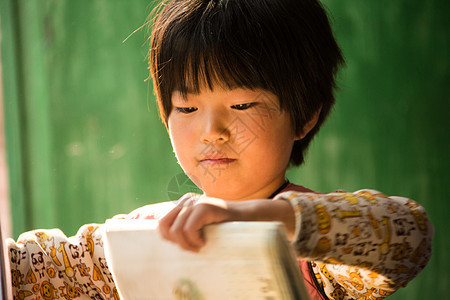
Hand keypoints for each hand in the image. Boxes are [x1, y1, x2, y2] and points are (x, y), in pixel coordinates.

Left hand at [158, 193, 294, 251]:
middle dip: (176, 242)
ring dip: (188, 244)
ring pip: (176, 230)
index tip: (186, 246)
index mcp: (184, 204)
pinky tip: (206, 241)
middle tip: (192, 247)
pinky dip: (195, 240)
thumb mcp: (200, 227)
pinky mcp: (205, 206)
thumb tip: (164, 239)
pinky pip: (189, 229)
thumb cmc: (224, 228)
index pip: (161, 223)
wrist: (248, 219)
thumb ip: (184, 228)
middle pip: (164, 226)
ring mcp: (195, 202)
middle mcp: (187, 200)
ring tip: (201, 246)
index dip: (168, 239)